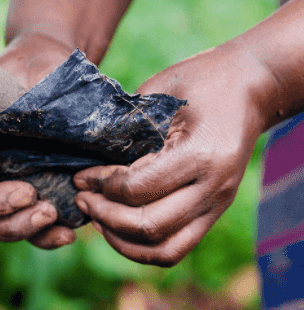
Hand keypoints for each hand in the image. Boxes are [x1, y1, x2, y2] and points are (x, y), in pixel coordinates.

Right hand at [0, 32, 76, 248]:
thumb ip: (22, 92)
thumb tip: (32, 114)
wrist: (64, 84)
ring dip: (12, 226)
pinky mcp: (21, 206)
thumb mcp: (32, 71)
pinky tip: (66, 234)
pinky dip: (41, 239)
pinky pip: (21, 233)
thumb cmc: (41, 71)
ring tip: (49, 213)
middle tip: (27, 193)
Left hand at [73, 42, 271, 265]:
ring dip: (122, 240)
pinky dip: (142, 246)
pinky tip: (116, 227)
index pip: (138, 188)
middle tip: (81, 196)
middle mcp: (213, 187)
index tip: (79, 175)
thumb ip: (127, 127)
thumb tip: (83, 153)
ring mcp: (217, 204)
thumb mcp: (159, 94)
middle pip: (150, 225)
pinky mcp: (214, 211)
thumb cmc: (199, 81)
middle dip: (105, 215)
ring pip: (165, 249)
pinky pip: (176, 246)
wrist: (250, 87)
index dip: (101, 185)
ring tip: (96, 217)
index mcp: (200, 155)